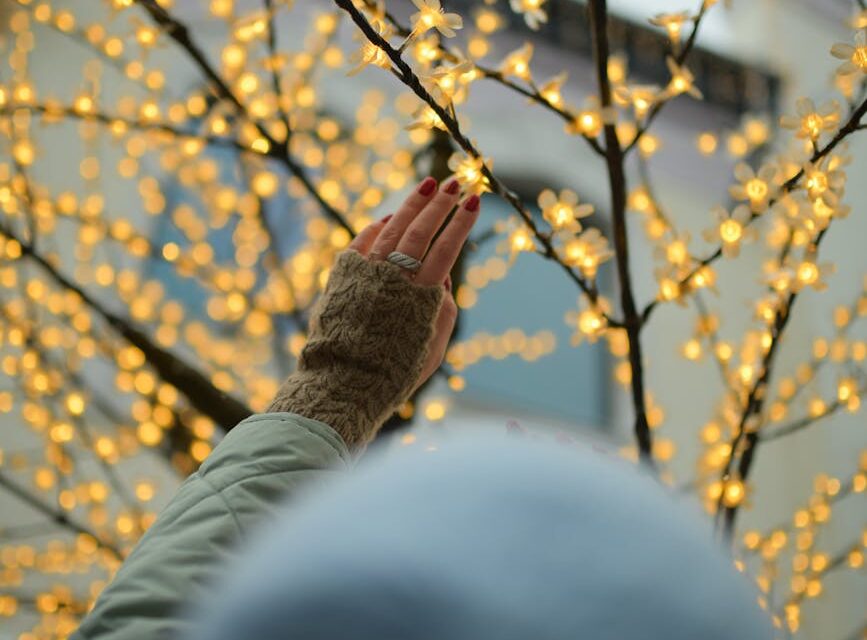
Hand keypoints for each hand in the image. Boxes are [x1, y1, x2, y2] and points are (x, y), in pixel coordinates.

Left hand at [348, 175, 481, 391]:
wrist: (343, 383)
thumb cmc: (395, 372)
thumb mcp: (433, 347)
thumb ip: (443, 310)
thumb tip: (441, 279)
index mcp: (420, 297)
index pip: (446, 249)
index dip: (461, 223)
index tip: (475, 201)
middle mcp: (392, 279)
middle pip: (420, 231)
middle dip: (441, 204)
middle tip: (457, 183)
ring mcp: (364, 274)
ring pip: (392, 228)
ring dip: (412, 204)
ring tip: (429, 185)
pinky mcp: (342, 276)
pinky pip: (362, 241)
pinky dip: (378, 226)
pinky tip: (390, 217)